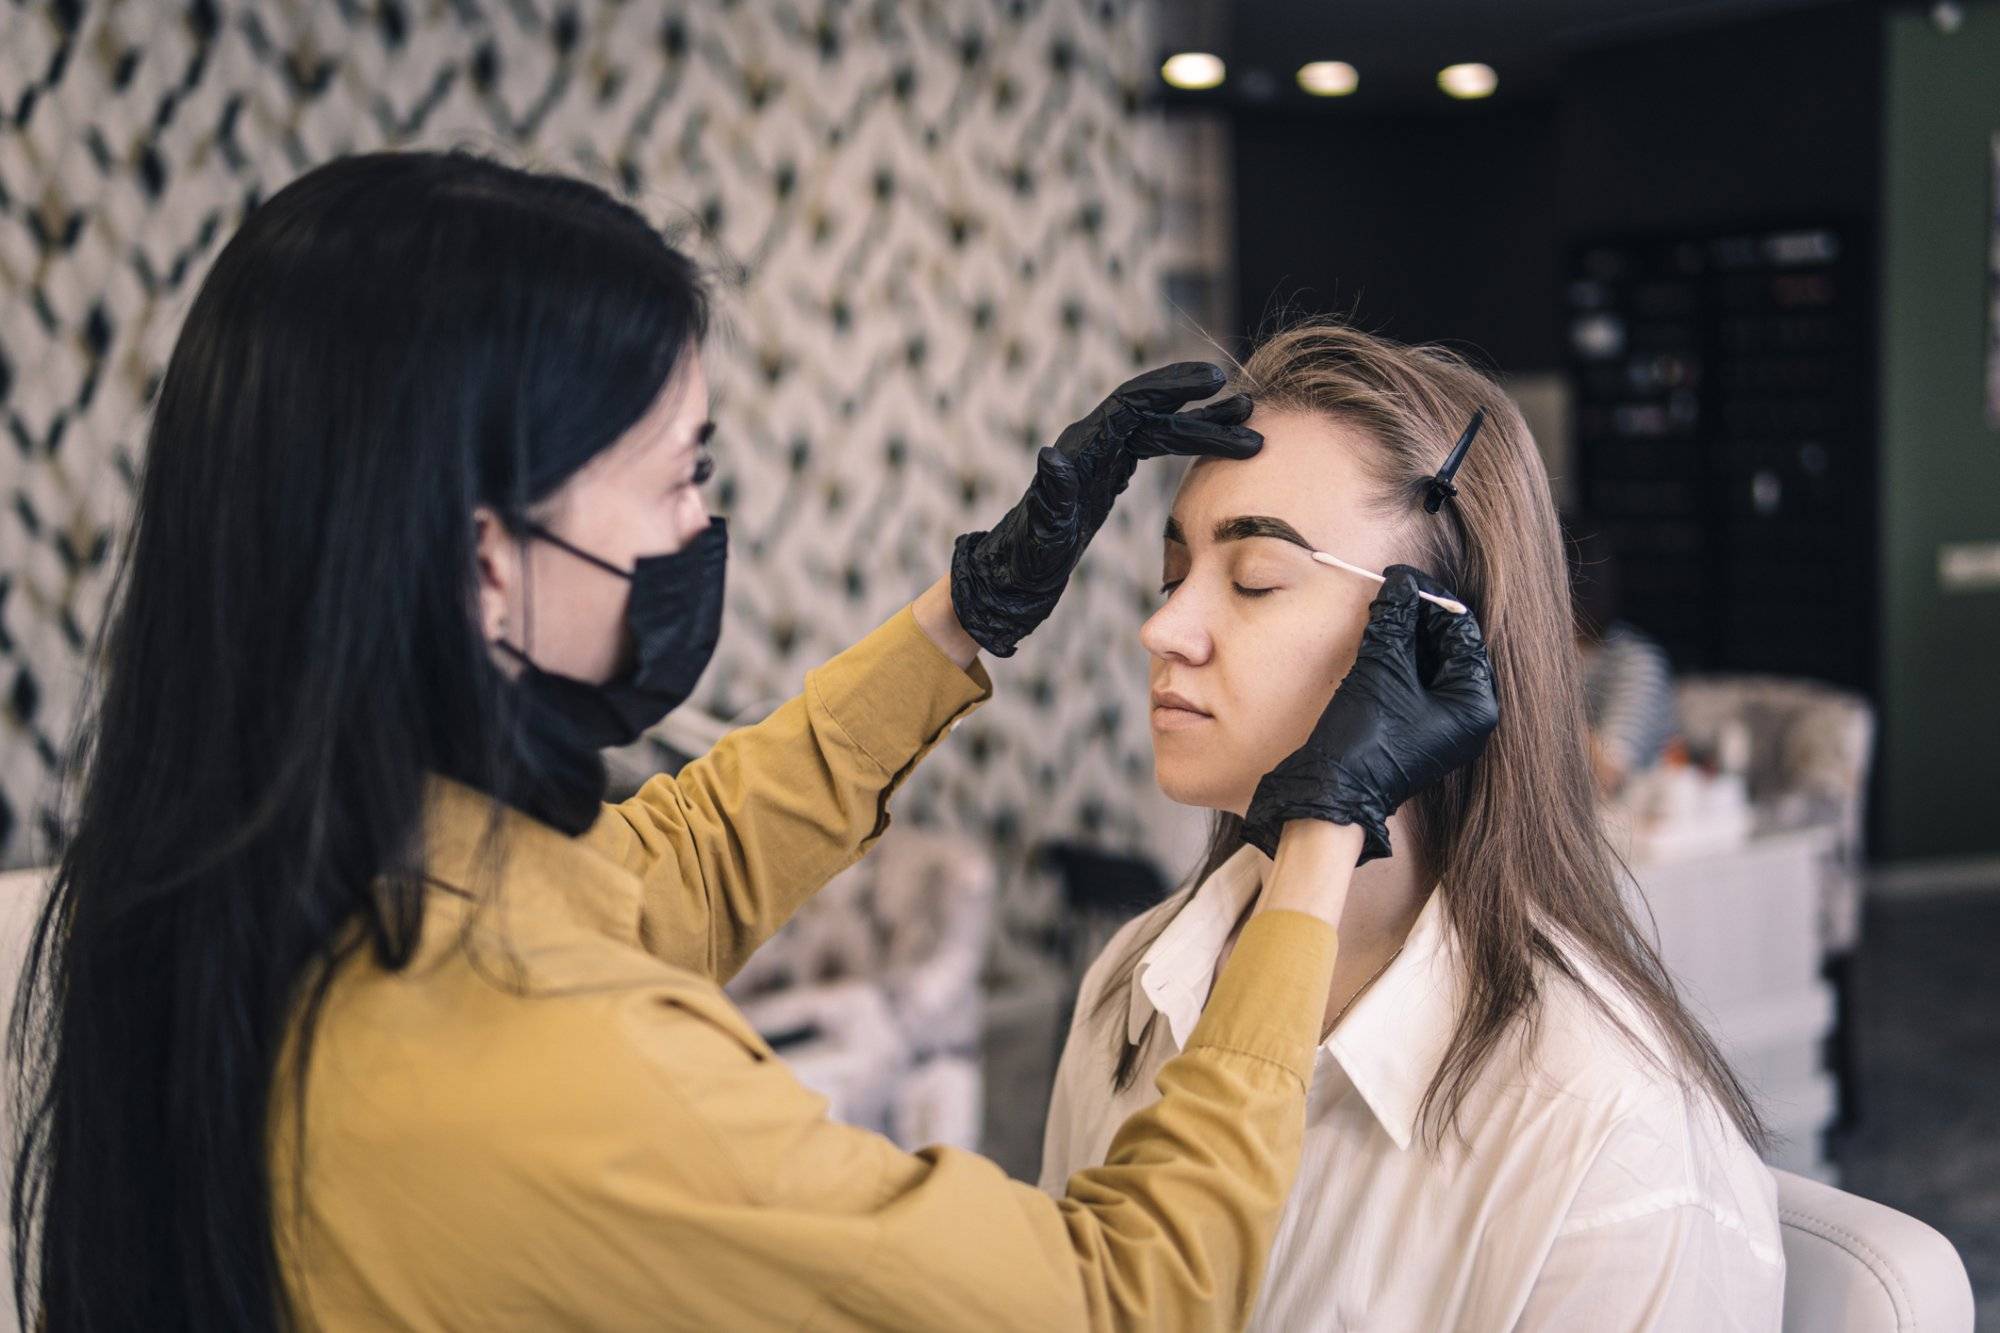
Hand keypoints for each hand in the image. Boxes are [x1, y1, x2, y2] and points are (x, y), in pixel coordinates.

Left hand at [949, 362, 1260, 656]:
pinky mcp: (1104, 479)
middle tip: (1247, 407)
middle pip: (1152, 412)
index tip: (1215, 383)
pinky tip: (1209, 449)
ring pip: (1156, 429)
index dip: (1173, 389)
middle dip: (1199, 408)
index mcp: (1080, 452)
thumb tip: (1050, 455)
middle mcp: (1089, 448)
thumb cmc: (1025, 562)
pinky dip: (1182, 444)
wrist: (1010, 581)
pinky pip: (1150, 449)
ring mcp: (1098, 462)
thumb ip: (1050, 496)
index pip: (1132, 405)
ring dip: (1199, 426)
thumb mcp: (1041, 535)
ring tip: (1245, 424)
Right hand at [1243, 566, 1498, 864]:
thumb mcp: (1382, 670)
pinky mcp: (1420, 730)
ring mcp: (1445, 725)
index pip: (1463, 633)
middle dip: (1420, 616)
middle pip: (1451, 647)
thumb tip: (1400, 584)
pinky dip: (1401, 658)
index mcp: (1476, 704)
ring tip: (1380, 609)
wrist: (1333, 793)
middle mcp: (1469, 716)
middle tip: (1390, 589)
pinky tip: (1379, 637)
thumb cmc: (1366, 738)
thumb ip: (1395, 621)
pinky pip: (1418, 682)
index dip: (1431, 599)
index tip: (1401, 577)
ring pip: (1433, 663)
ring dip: (1407, 634)